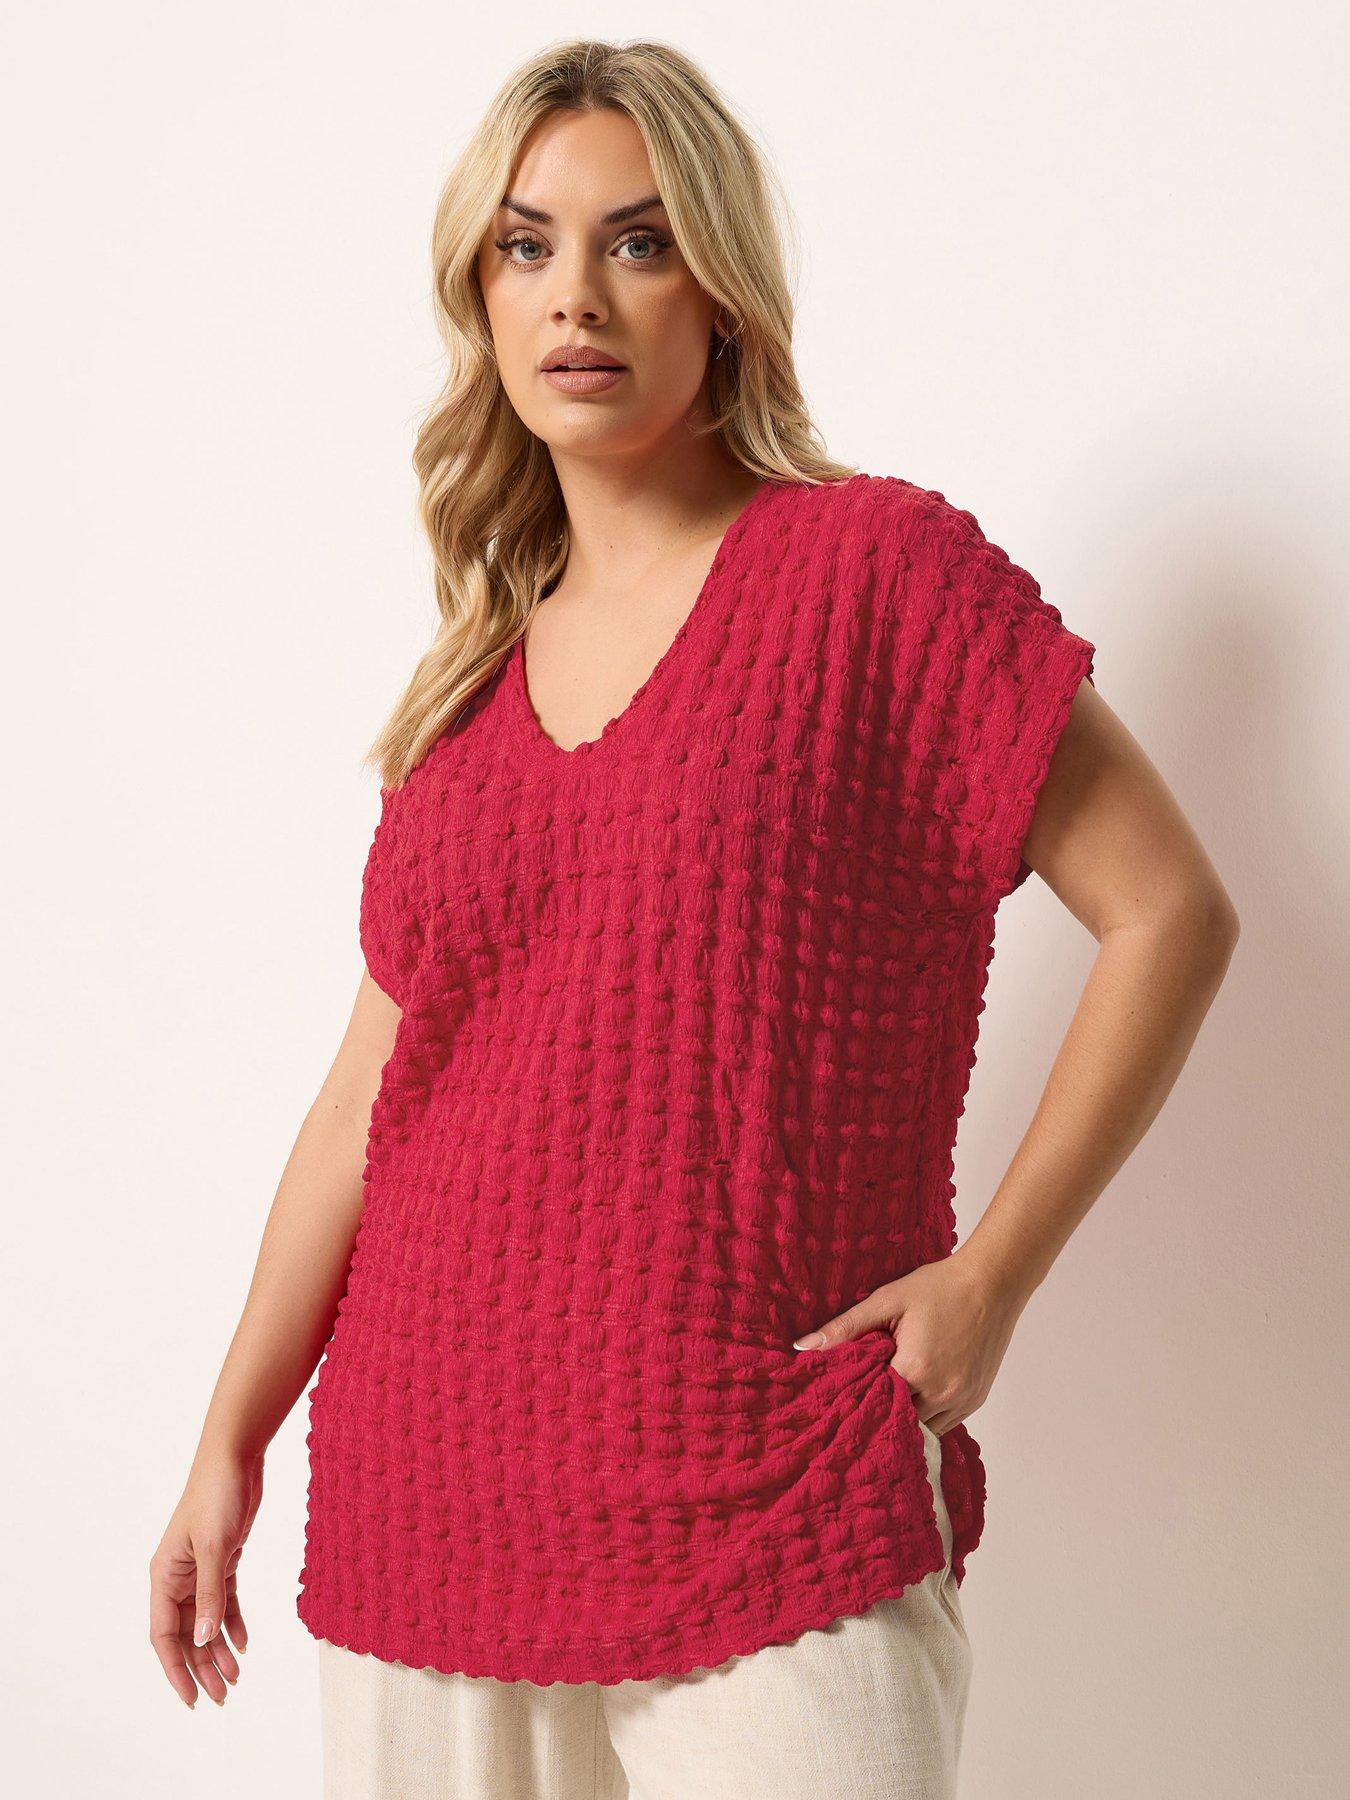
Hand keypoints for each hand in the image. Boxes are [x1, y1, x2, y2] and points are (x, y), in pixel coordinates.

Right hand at [149, 1448, 262, 1707]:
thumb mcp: (216, 1548)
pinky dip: (232, 1623)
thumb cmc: (217, 1496)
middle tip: (223, 1696)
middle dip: (202, 1667)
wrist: (236, 1457)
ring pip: (206, 1621)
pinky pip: (224, 1600)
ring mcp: (200, 1569)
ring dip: (218, 1649)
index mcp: (164, 1576)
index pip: (164, 1635)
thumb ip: (210, 1595)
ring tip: (236, 1678)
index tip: (191, 1699)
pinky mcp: (223, 1558)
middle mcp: (177, 1577)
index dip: (175, 1670)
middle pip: (186, 1634)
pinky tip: (243, 1644)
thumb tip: (202, 1641)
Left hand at [791, 1248, 1024, 1434]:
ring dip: (906, 1416)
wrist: (992, 1282)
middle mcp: (941, 1393)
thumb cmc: (939, 1287)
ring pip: (924, 1427)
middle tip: (861, 1399)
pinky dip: (928, 1414)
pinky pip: (945, 1422)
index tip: (841, 1397)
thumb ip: (845, 1327)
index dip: (856, 1400)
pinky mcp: (976, 1399)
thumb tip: (801, 1346)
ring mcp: (962, 1400)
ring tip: (887, 1397)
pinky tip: (915, 1395)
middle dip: (880, 1410)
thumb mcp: (888, 1300)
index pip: (874, 1404)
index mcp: (915, 1369)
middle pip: (899, 1420)